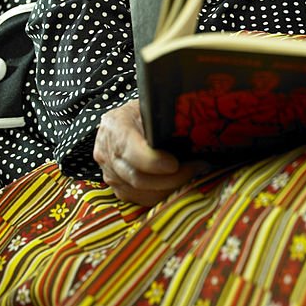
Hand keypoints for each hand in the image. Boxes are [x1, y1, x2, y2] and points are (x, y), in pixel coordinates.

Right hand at [93, 100, 207, 205]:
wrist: (119, 122)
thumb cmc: (139, 111)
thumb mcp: (150, 106)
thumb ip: (163, 118)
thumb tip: (192, 129)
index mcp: (115, 126)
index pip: (132, 152)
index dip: (154, 162)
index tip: (175, 163)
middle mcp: (107, 153)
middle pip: (138, 178)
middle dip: (172, 178)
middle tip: (198, 168)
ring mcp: (110, 173)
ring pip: (141, 193)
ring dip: (171, 188)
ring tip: (194, 174)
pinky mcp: (117, 188)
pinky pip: (141, 199)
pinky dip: (162, 194)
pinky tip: (180, 183)